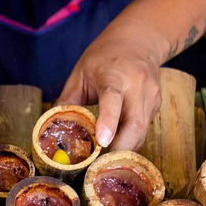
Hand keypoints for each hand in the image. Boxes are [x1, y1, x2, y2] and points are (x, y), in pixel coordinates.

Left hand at [56, 35, 161, 150]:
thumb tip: (50, 128)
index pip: (113, 99)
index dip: (109, 121)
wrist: (139, 40)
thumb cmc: (103, 57)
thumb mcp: (79, 74)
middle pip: (135, 125)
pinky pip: (143, 130)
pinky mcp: (155, 105)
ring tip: (104, 161)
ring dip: (124, 150)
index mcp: (114, 75)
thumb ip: (67, 101)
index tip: (103, 141)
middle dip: (118, 149)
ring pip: (141, 132)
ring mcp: (150, 96)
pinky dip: (129, 142)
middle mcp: (138, 85)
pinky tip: (115, 147)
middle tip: (98, 165)